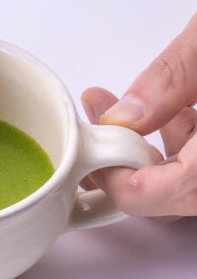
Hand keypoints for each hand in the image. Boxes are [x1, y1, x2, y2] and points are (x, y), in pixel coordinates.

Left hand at [81, 12, 196, 218]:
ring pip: (186, 183)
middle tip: (97, 118)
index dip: (110, 176)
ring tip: (124, 104)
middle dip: (120, 156)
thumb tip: (121, 115)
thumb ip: (171, 80)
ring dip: (150, 148)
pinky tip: (175, 108)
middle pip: (166, 197)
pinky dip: (184, 144)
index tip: (92, 142)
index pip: (152, 198)